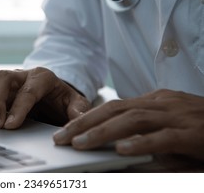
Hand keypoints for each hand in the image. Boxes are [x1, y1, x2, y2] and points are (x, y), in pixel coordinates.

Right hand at [0, 67, 89, 128]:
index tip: (11, 125)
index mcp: (41, 77)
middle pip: (0, 76)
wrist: (49, 93)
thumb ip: (78, 109)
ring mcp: (1, 81)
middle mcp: (18, 75)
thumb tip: (78, 119)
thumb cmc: (59, 99)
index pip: (28, 88)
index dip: (19, 106)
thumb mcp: (74, 103)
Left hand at [53, 89, 203, 159]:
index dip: (86, 117)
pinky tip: (122, 151)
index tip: (66, 131)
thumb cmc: (201, 129)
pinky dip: (141, 143)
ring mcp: (177, 115)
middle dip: (85, 124)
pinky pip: (163, 137)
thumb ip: (144, 135)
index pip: (112, 106)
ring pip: (133, 120)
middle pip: (115, 109)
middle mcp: (161, 103)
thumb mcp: (168, 129)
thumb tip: (115, 148)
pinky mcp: (192, 132)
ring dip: (103, 133)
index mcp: (153, 101)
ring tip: (81, 145)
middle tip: (61, 138)